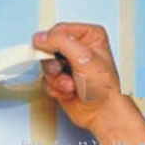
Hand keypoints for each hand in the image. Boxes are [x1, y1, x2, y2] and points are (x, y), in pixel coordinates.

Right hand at [33, 22, 144, 144]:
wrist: (103, 114)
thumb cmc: (104, 89)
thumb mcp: (84, 57)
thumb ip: (60, 41)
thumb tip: (40, 37)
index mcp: (89, 36)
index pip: (59, 30)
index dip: (53, 43)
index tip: (57, 55)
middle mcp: (79, 48)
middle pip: (48, 48)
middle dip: (55, 65)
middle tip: (66, 71)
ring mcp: (69, 65)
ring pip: (46, 66)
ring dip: (57, 79)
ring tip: (72, 85)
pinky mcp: (62, 80)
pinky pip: (46, 80)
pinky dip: (55, 89)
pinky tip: (70, 92)